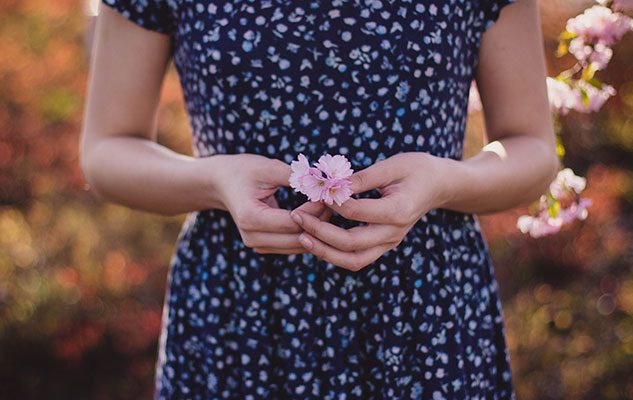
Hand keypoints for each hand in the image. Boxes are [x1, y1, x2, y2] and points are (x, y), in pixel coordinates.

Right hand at [211, 154, 331, 253]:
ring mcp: (258, 246)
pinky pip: (294, 246)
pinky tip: (317, 215)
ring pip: (299, 246)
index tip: (329, 193)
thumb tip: (323, 181)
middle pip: (299, 238)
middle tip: (333, 200)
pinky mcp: (264, 247)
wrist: (221, 183)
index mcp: (251, 218)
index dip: (316, 209)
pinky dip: (308, 233)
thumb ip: (295, 176)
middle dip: (320, 220)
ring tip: (327, 206)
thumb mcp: (267, 167)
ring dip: (317, 229)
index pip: (294, 222)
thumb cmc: (243, 171)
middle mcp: (252, 237)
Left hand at [289, 152, 450, 269]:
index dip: (330, 202)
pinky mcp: (384, 246)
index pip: (355, 212)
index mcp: (397, 211)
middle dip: (319, 232)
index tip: (314, 190)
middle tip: (296, 216)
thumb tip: (332, 184)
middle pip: (351, 244)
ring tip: (301, 237)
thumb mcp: (392, 165)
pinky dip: (335, 254)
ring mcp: (389, 243)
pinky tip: (317, 240)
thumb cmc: (416, 169)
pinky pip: (357, 259)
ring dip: (324, 251)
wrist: (439, 185)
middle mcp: (393, 233)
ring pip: (353, 260)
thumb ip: (362, 178)